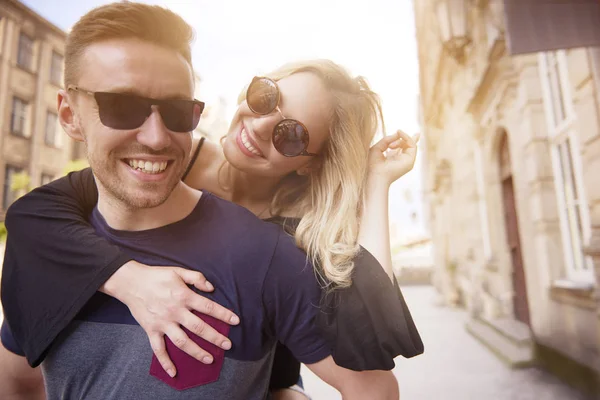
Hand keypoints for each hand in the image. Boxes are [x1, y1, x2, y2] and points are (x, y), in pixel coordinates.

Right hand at [102, 260, 239, 377]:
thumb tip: (211, 288)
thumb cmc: (156, 275)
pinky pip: (158, 349)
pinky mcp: (151, 330)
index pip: (208, 307)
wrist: (130, 282)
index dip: (224, 314)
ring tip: (209, 359)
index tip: (236, 321)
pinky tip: (173, 372)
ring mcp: (163, 322)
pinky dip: (165, 362)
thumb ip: (197, 278)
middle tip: (227, 345)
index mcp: (184, 296)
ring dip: (196, 352)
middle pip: (199, 327)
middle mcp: (175, 311)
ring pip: (182, 341)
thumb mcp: (178, 271)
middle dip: (215, 337)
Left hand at [367, 130, 418, 185]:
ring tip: (390, 146)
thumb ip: (387, 139)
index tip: (400, 131)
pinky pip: (412, 144)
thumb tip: (398, 132)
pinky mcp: (410, 160)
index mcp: (393, 158)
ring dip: (400, 140)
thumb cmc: (373, 164)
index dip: (405, 138)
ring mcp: (407, 161)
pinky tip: (399, 133)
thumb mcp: (378, 148)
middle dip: (403, 138)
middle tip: (394, 138)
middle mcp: (401, 160)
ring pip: (410, 143)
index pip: (402, 147)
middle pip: (408, 145)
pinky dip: (406, 137)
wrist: (375, 174)